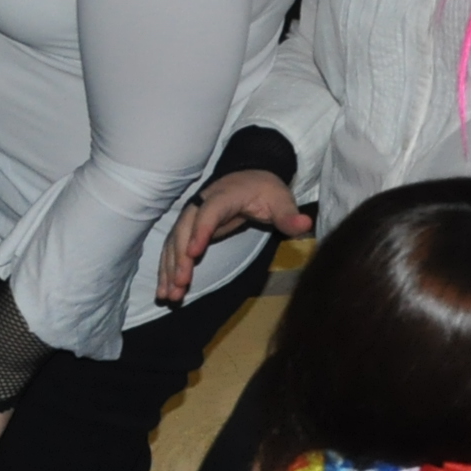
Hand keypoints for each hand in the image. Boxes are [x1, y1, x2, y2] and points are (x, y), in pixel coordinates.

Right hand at [157, 171, 310, 303]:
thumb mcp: (281, 200)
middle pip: (185, 229)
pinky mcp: (190, 229)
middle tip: (180, 284)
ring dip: (170, 268)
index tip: (193, 253)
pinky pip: (173, 248)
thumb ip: (289, 214)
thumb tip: (305, 224)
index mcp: (224, 195)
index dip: (200, 231)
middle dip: (180, 257)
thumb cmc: (266, 190)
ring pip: (175, 241)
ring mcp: (193, 216)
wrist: (251, 176)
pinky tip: (165, 290)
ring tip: (168, 295)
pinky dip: (167, 268)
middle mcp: (202, 204)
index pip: (209, 212)